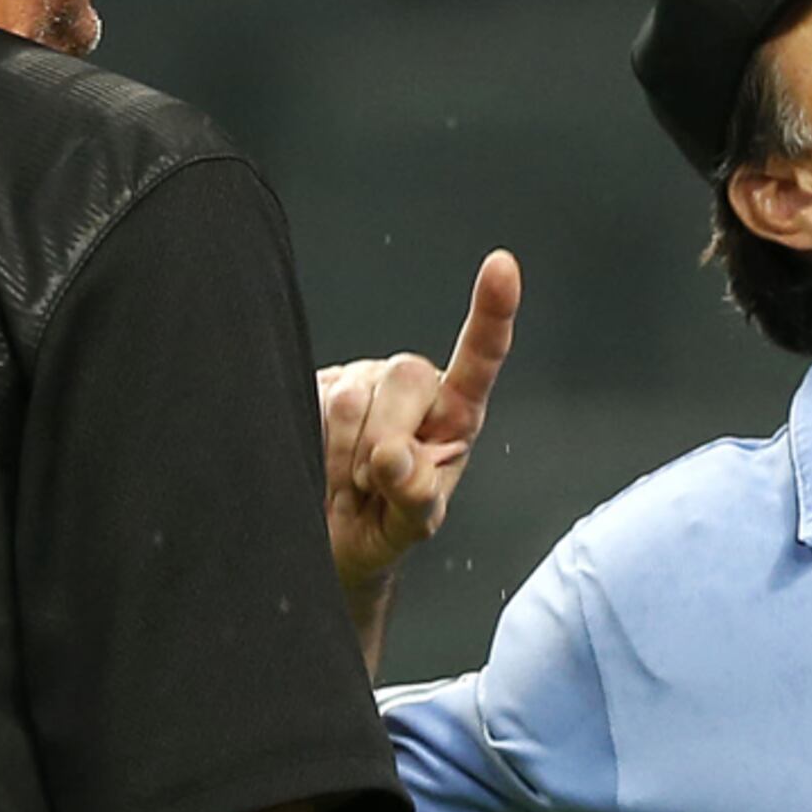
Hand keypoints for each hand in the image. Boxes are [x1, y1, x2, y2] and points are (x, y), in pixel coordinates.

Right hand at [320, 252, 519, 599]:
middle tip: (374, 487)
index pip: (479, 361)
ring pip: (351, 394)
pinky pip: (309, 403)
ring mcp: (362, 381)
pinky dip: (316, 445)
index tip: (502, 268)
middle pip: (407, 378)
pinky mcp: (315, 386)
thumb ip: (415, 499)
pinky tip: (321, 463)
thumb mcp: (410, 527)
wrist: (322, 542)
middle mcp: (412, 388)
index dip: (491, 313)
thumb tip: (397, 460)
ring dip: (346, 454)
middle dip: (388, 440)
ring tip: (349, 483)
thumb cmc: (381, 530)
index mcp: (454, 416)